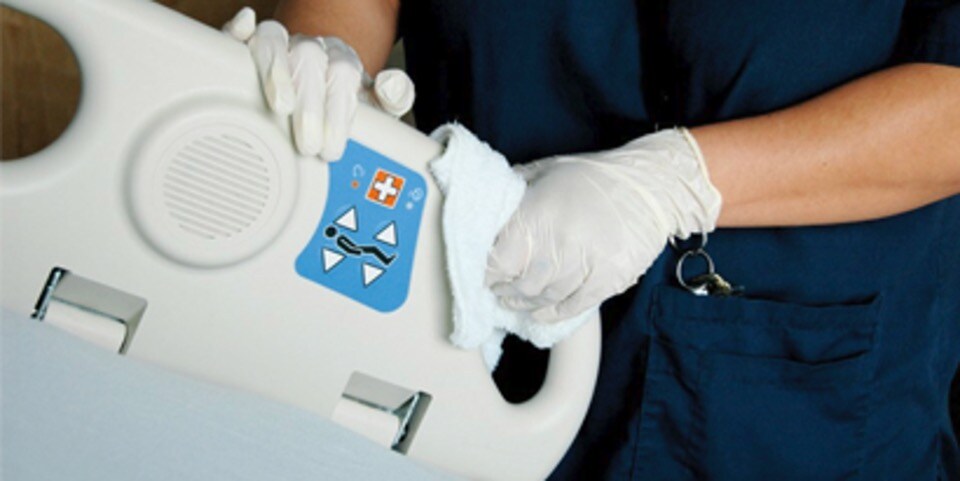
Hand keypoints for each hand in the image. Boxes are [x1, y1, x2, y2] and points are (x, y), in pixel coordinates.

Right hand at [223, 7, 414, 159]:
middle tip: (309, 144)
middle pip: (310, 59)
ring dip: (276, 71)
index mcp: (341, 63)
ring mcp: (280, 47)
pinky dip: (236, 31)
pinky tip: (240, 33)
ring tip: (280, 105)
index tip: (332, 147)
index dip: (339, 111)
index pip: (343, 76)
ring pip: (274, 42)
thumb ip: (393, 99)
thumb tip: (394, 88)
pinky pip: (240, 32)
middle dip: (310, 104)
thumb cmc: (343, 103)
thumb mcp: (375, 107)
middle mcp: (310, 50)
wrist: (321, 83)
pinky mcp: (250, 49)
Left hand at [485, 128, 722, 321]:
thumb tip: (486, 208)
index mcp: (539, 212)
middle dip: (506, 292)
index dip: (489, 273)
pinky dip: (556, 313)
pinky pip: (576, 305)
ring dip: (528, 304)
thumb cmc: (594, 175)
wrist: (652, 183)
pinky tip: (543, 312)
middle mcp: (561, 239)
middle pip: (522, 284)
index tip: (485, 276)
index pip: (500, 259)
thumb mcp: (547, 170)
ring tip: (518, 302)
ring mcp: (588, 261)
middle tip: (500, 292)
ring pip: (547, 297)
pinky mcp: (611, 277)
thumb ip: (515, 191)